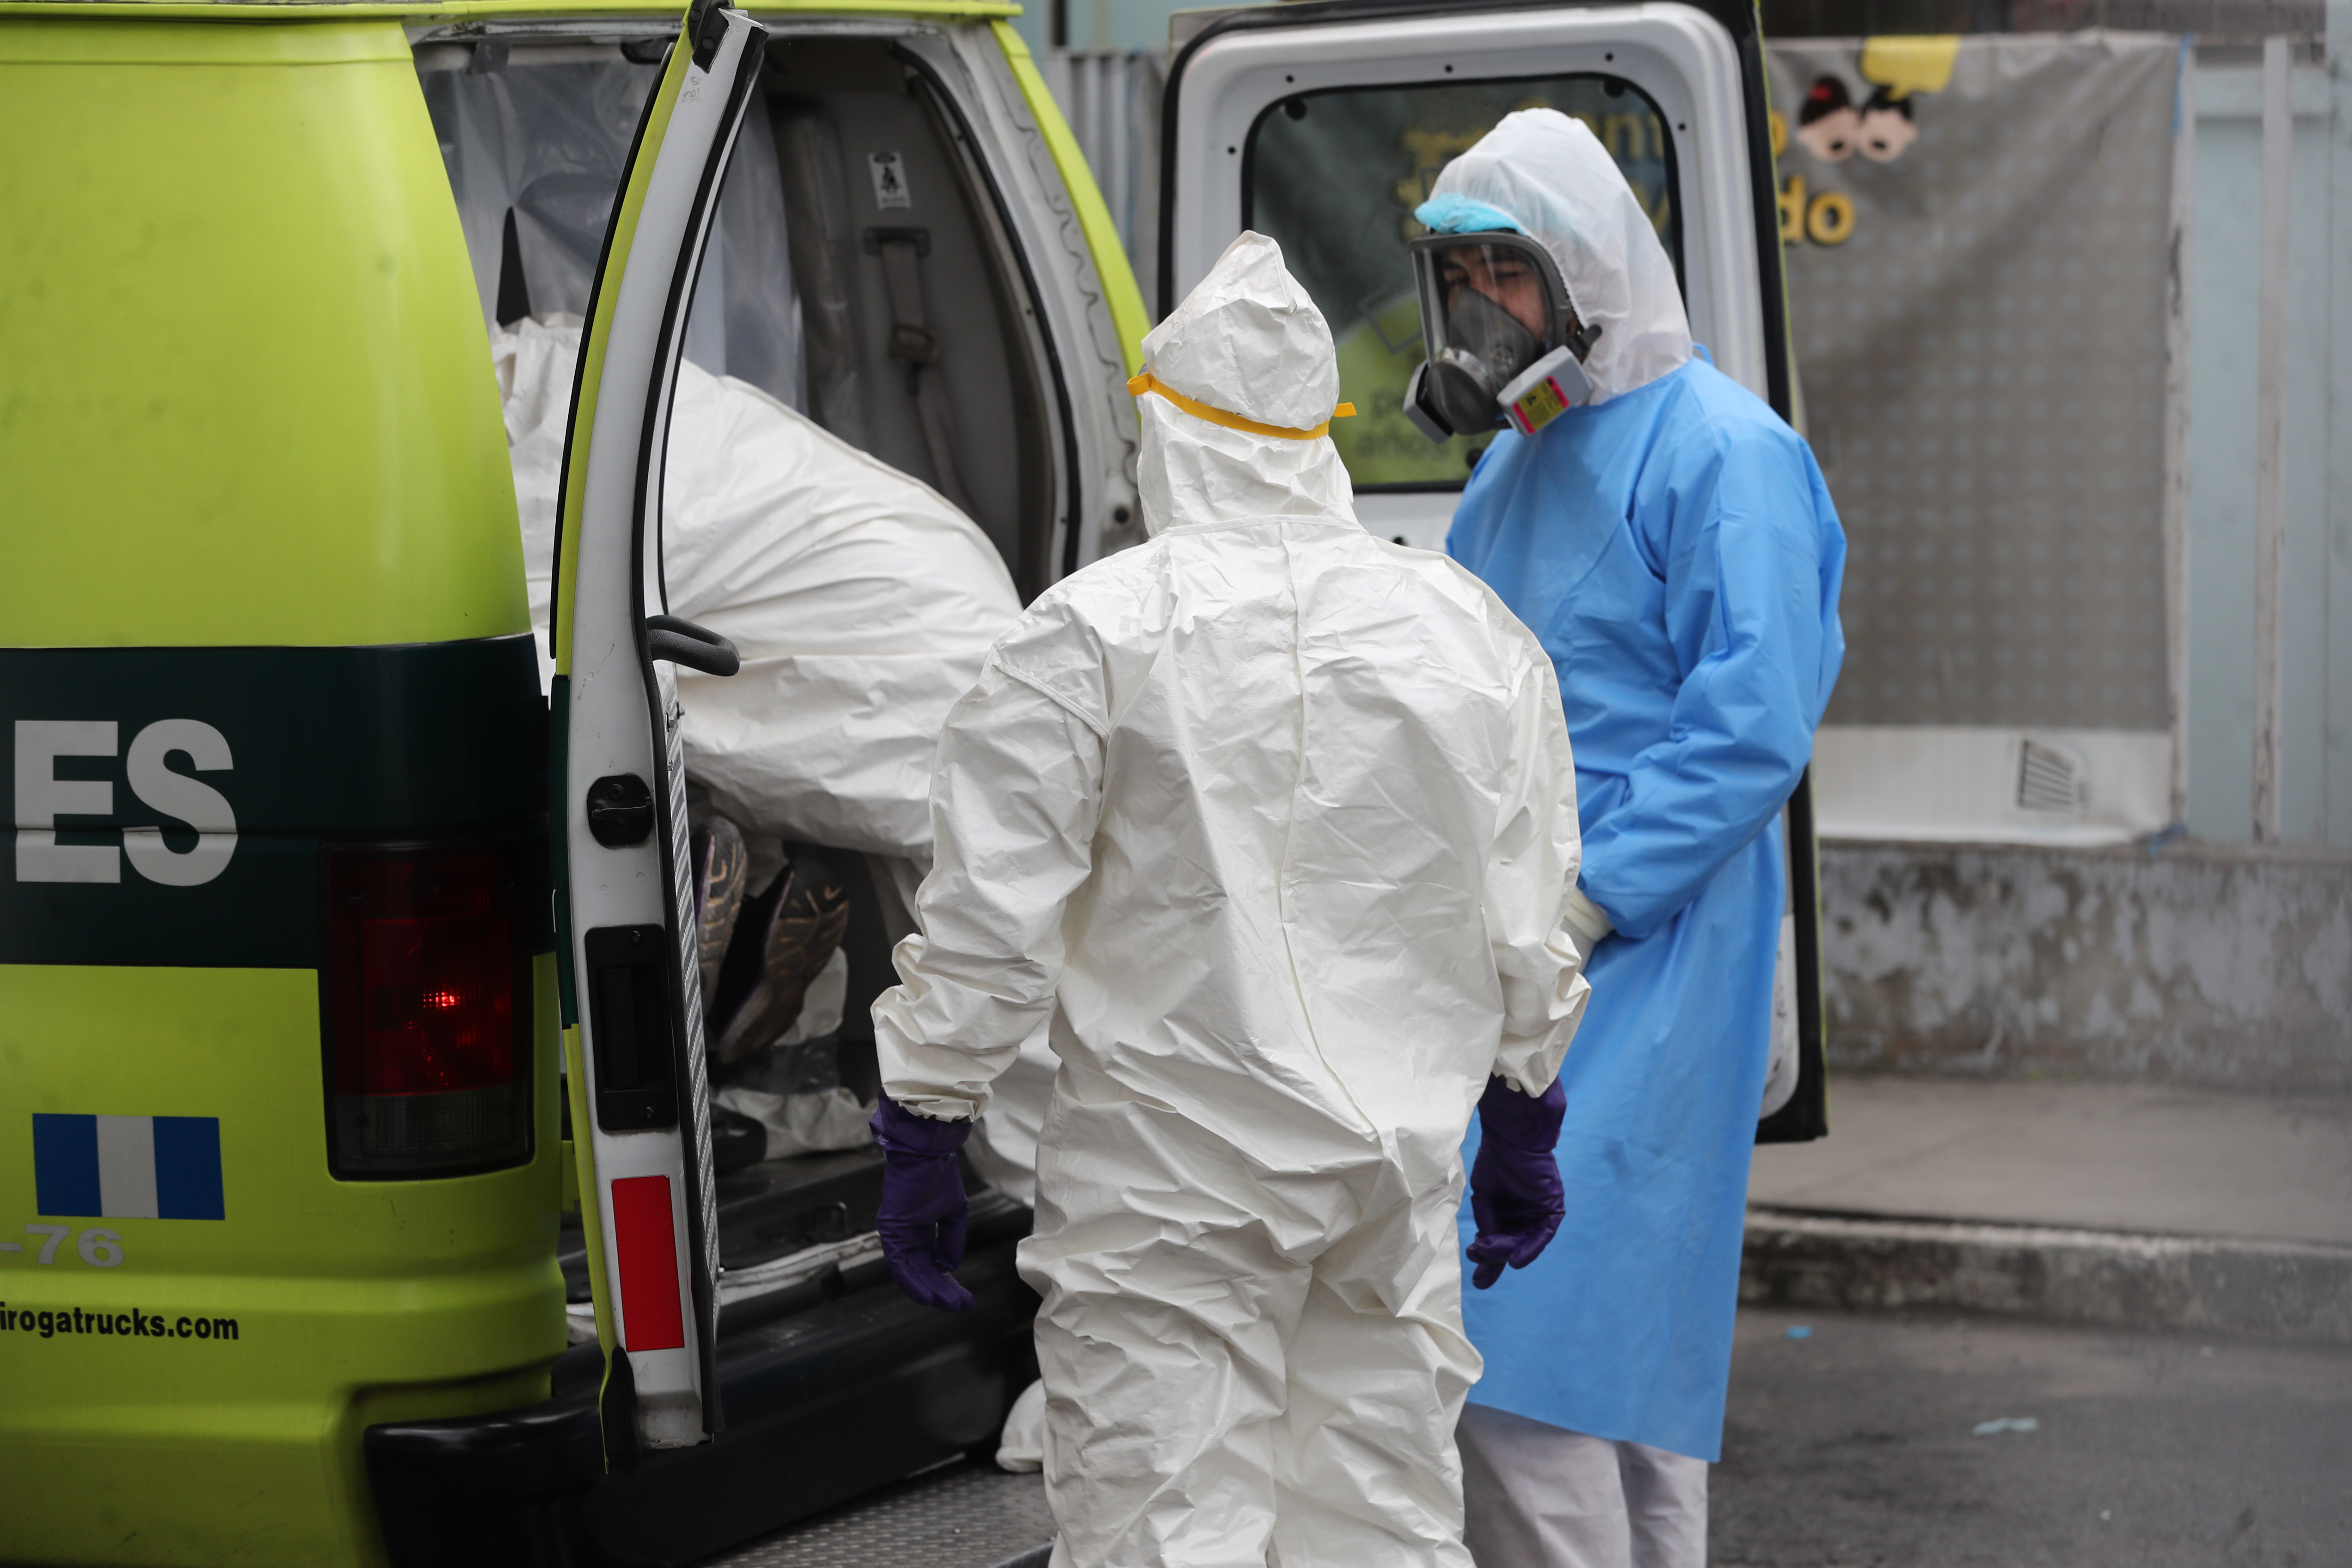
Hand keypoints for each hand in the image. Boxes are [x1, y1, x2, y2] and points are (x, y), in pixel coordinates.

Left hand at [870, 1096, 975, 1311]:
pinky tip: (928, 1294)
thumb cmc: (939, 1174)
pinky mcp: (890, 1230)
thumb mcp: (954, 1210)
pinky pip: (899, 1263)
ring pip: (911, 1272)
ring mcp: (896, 1233)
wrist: (927, 1153)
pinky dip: (912, 1281)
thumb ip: (951, 1239)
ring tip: (947, 1305)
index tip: (964, 1298)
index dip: (947, 1282)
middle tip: (960, 1307)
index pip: (932, 1263)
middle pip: (922, 1271)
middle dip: (942, 1291)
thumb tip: (949, 1267)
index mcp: (920, 1228)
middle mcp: (906, 1235)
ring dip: (928, 1290)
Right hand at [1466, 1074, 1566, 1288]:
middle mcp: (1523, 1216)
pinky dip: (1531, 1248)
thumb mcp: (1484, 1198)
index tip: (1477, 1278)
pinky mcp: (1552, 1209)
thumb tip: (1484, 1248)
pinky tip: (1516, 1260)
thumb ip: (1488, 1223)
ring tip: (1494, 1258)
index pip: (1498, 1241)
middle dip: (1496, 1264)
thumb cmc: (1496, 1163)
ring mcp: (1538, 1213)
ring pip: (1525, 1242)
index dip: (1488, 1259)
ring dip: (1509, 1252)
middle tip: (1481, 1282)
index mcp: (1506, 1213)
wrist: (1511, 1139)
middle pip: (1512, 1247)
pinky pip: (1543, 1234)